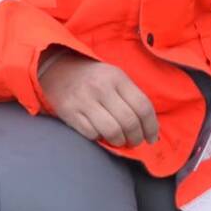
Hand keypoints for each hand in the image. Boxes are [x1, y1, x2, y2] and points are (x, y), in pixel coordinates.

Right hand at [38, 49, 159, 148]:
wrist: (58, 69)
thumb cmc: (94, 77)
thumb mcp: (115, 77)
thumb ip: (131, 97)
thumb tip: (148, 126)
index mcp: (117, 78)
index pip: (143, 107)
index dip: (151, 127)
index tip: (152, 138)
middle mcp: (101, 88)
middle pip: (129, 122)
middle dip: (136, 137)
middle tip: (135, 141)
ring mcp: (84, 100)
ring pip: (112, 131)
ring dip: (119, 141)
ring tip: (119, 140)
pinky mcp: (69, 112)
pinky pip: (92, 134)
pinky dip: (99, 138)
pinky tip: (101, 134)